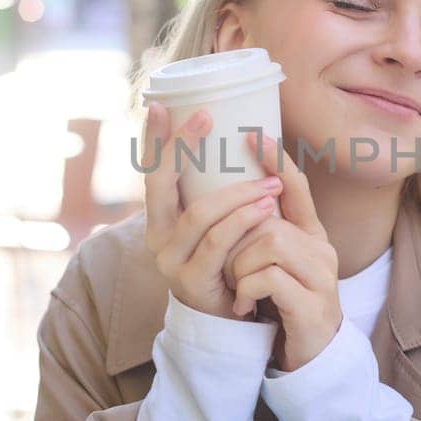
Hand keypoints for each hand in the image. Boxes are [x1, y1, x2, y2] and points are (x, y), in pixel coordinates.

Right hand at [142, 102, 282, 318]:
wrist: (232, 317)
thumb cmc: (232, 258)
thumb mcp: (223, 221)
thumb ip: (223, 191)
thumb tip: (246, 136)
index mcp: (161, 217)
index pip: (151, 171)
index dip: (154, 138)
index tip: (162, 103)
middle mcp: (156, 235)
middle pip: (160, 185)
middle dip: (181, 146)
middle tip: (207, 116)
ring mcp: (170, 260)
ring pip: (198, 216)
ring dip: (237, 193)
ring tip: (269, 179)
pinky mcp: (191, 281)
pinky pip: (217, 244)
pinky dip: (243, 222)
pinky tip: (265, 208)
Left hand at [229, 134, 341, 370]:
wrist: (312, 357)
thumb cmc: (285, 304)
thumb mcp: (273, 263)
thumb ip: (260, 230)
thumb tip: (228, 196)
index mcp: (310, 235)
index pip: (296, 187)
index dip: (276, 160)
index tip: (254, 133)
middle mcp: (321, 250)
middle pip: (269, 219)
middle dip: (237, 238)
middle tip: (226, 264)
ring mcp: (320, 278)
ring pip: (268, 245)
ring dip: (240, 267)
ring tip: (237, 289)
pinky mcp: (311, 307)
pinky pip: (268, 280)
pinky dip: (247, 291)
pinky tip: (243, 307)